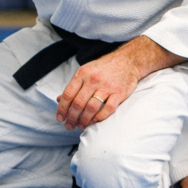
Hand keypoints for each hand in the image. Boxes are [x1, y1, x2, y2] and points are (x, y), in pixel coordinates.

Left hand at [55, 36, 183, 129]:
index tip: (59, 118)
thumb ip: (73, 86)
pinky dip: (100, 117)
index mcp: (82, 74)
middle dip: (72, 117)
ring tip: (81, 125)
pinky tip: (95, 121)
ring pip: (91, 108)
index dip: (62, 108)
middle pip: (78, 103)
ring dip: (84, 120)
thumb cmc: (104, 68)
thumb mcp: (85, 71)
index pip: (68, 94)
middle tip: (69, 126)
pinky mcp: (119, 93)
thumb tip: (59, 99)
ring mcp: (106, 86)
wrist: (127, 60)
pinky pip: (108, 109)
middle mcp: (93, 80)